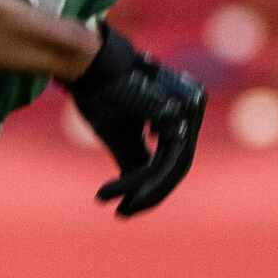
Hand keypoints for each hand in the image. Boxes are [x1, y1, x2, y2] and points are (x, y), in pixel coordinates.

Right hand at [65, 27, 206, 216]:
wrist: (89, 64)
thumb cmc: (104, 95)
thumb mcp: (120, 134)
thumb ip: (135, 157)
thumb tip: (141, 191)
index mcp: (179, 117)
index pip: (174, 160)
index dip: (153, 186)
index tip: (127, 207)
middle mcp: (188, 113)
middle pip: (177, 168)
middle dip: (150, 196)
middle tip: (123, 214)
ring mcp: (182, 113)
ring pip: (167, 169)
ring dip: (138, 191)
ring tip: (112, 204)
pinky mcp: (169, 116)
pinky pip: (154, 163)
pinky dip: (133, 182)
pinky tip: (108, 192)